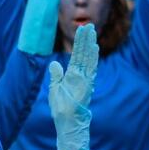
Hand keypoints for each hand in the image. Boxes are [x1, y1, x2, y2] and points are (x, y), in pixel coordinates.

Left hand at [49, 23, 98, 149]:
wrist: (67, 123)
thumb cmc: (62, 109)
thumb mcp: (54, 89)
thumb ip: (56, 76)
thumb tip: (55, 64)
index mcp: (73, 76)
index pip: (76, 56)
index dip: (79, 44)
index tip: (81, 31)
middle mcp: (80, 76)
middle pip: (84, 54)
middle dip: (85, 40)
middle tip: (88, 25)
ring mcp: (84, 80)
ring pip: (88, 58)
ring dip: (89, 45)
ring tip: (91, 32)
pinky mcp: (86, 85)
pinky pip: (90, 69)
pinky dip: (92, 58)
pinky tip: (94, 48)